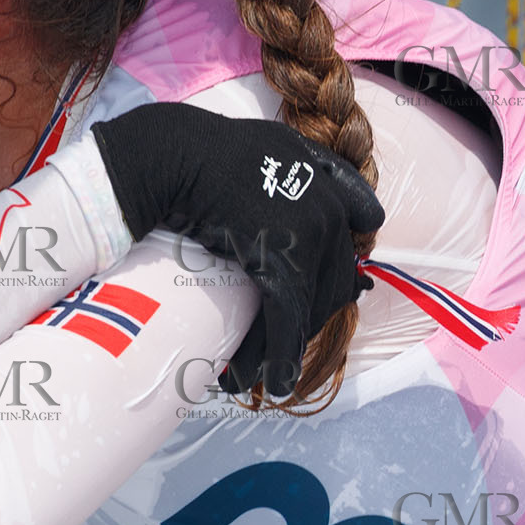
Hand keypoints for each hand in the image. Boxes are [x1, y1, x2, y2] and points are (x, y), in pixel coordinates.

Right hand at [90, 103, 384, 397]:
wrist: (176, 155)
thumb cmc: (207, 148)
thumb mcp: (272, 145)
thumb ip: (305, 168)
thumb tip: (323, 200)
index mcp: (326, 183)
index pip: (349, 238)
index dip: (335, 276)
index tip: (319, 301)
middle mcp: (327, 212)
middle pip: (331, 283)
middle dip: (307, 321)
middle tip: (280, 348)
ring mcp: (309, 237)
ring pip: (307, 306)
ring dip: (286, 346)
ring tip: (265, 377)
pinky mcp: (281, 264)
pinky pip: (286, 317)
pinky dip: (279, 353)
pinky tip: (273, 379)